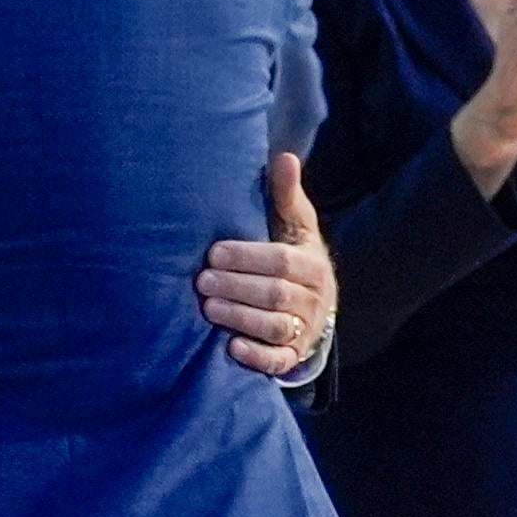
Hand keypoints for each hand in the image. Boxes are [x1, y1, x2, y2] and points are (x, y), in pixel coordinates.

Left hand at [198, 152, 336, 375]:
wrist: (315, 307)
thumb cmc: (293, 257)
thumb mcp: (295, 226)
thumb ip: (286, 195)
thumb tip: (283, 157)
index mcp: (312, 264)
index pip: (281, 260)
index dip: (247, 257)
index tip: (213, 252)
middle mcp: (314, 298)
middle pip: (275, 294)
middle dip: (236, 287)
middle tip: (202, 281)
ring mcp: (305, 330)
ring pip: (275, 326)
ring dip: (240, 317)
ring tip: (208, 308)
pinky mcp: (294, 355)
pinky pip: (279, 360)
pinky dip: (257, 356)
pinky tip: (231, 347)